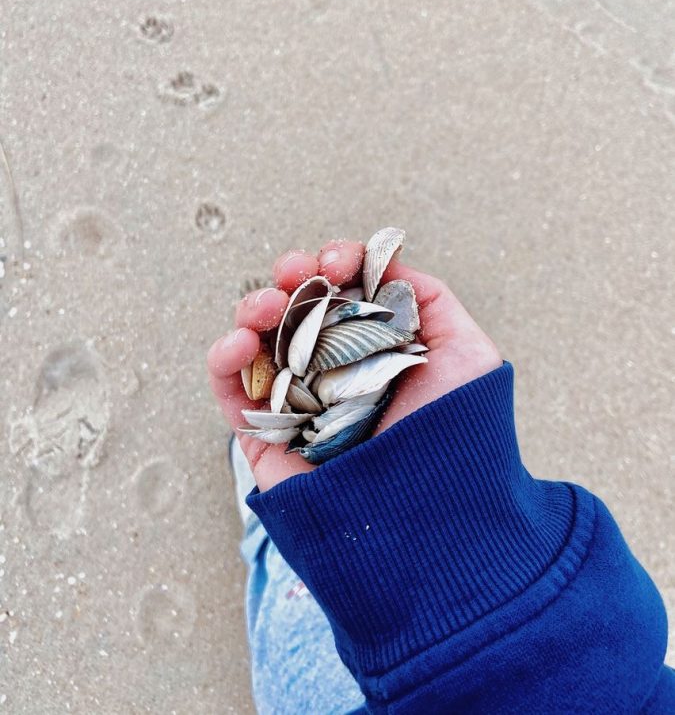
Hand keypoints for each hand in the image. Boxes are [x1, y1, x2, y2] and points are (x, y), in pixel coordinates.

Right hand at [207, 239, 500, 491]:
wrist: (434, 522)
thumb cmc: (459, 437)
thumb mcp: (466, 354)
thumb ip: (430, 300)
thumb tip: (383, 264)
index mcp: (374, 347)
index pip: (343, 292)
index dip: (335, 263)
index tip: (339, 260)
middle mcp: (334, 369)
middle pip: (297, 308)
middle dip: (292, 277)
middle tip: (297, 272)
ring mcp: (298, 399)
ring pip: (258, 340)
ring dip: (254, 307)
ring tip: (265, 305)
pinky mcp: (266, 434)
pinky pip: (231, 390)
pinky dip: (224, 359)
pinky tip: (239, 342)